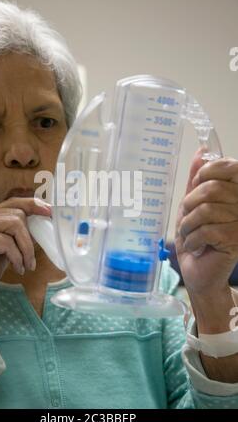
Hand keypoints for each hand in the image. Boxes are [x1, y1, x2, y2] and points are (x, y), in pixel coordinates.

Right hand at [0, 197, 50, 331]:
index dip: (33, 205)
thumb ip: (16, 235)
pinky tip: (17, 269)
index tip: (49, 212)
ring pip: (15, 226)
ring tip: (26, 265)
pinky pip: (7, 242)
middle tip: (31, 259)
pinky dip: (17, 257)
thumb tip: (40, 226)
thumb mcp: (4, 249)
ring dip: (25, 249)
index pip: (13, 203)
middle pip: (17, 214)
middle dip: (30, 237)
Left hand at [175, 149, 237, 298]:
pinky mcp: (236, 240)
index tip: (196, 186)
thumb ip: (197, 179)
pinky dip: (193, 240)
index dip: (205, 173)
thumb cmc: (197, 235)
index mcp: (237, 190)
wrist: (199, 271)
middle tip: (189, 220)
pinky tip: (197, 246)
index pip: (228, 166)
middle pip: (210, 189)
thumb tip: (202, 150)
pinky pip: (206, 230)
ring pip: (205, 210)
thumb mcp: (192, 203)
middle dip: (189, 205)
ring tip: (190, 235)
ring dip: (188, 225)